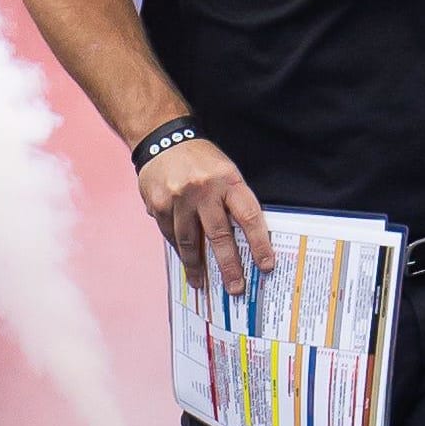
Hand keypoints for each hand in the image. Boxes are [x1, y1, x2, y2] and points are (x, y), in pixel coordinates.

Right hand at [140, 136, 274, 294]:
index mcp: (228, 180)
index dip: (259, 243)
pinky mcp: (158, 204)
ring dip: (197, 266)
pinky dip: (178, 249)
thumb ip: (234, 201)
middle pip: (219, 235)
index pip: (249, 217)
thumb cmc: (200, 158)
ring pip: (190, 241)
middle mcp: (204, 190)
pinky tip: (184, 260)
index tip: (266, 266)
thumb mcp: (226, 171)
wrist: (162, 137)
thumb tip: (246, 238)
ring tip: (202, 284)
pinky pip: (170, 234)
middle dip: (229, 266)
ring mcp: (178, 198)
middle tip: (236, 288)